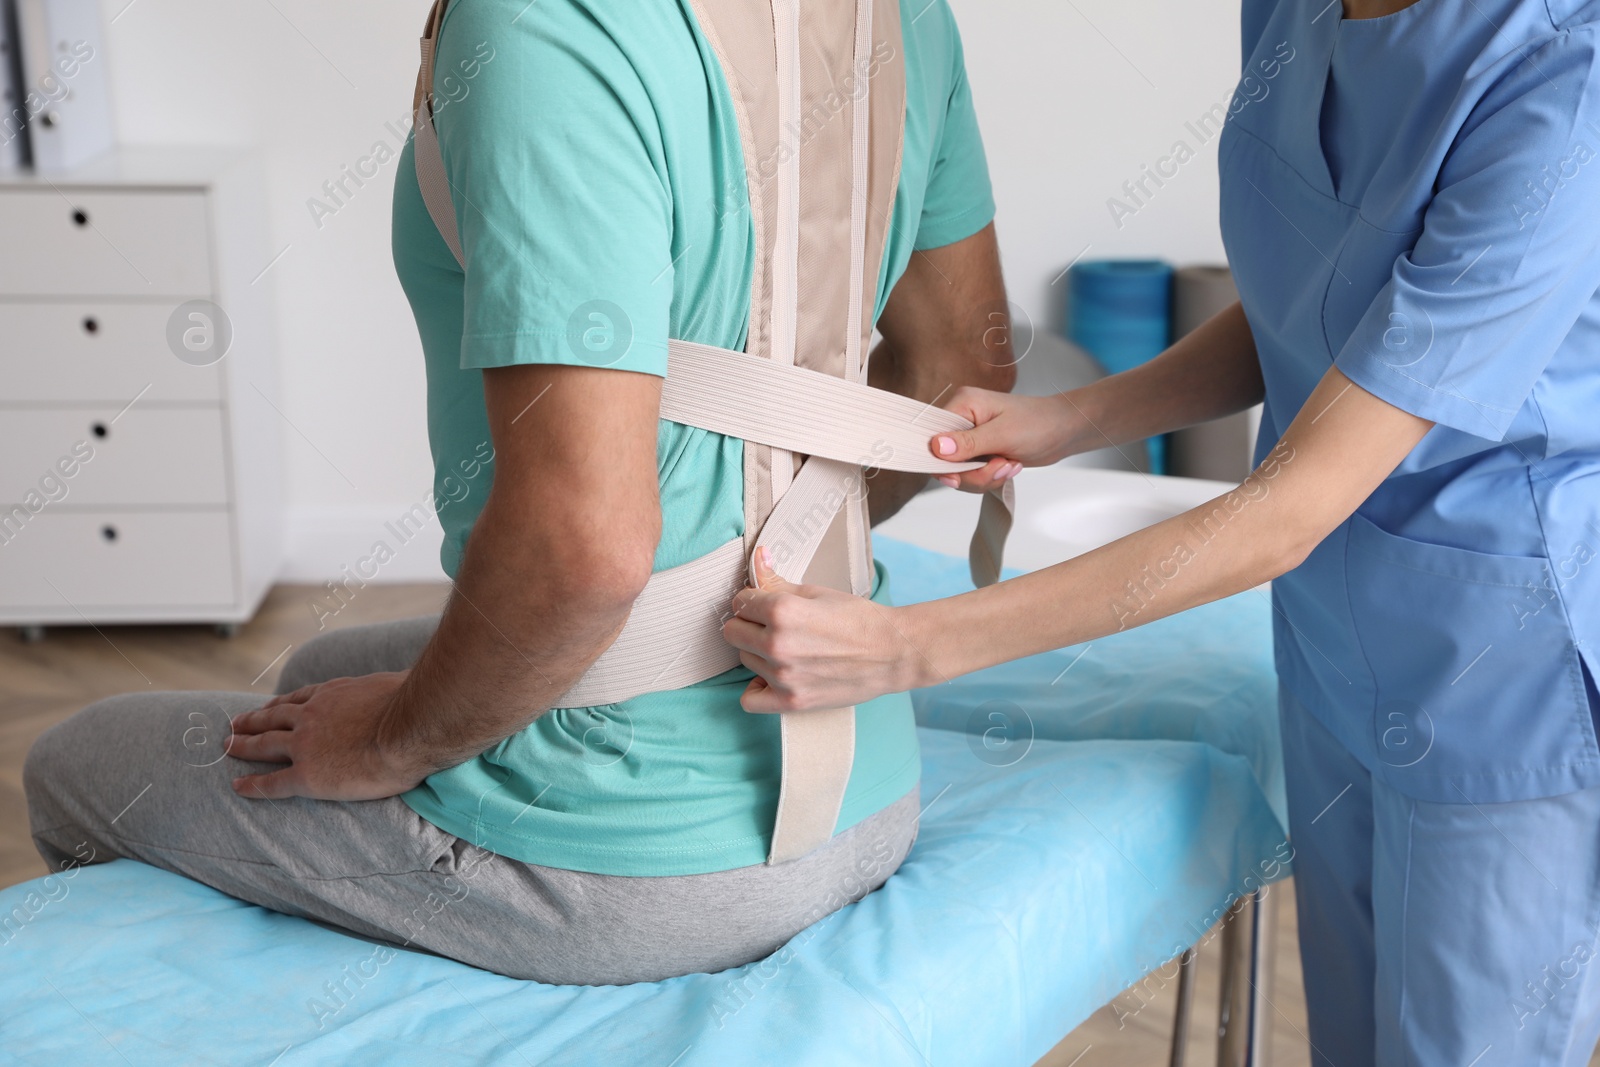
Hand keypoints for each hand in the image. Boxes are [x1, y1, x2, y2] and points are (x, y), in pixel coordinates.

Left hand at [225, 672, 433, 800]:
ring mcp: (306, 745)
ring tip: (227, 747)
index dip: (279, 704)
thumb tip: (413, 688)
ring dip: (243, 746)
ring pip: (265, 745)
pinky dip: (252, 784)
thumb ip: (392, 689)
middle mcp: (311, 716)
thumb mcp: (397, 683)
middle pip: (272, 718)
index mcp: (332, 694)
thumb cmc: (414, 706)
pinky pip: (272, 782)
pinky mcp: (308, 776)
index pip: (298, 699)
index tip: (267, 708)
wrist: (409, 730)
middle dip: (252, 722)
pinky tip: (237, 787)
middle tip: (233, 725)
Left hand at [723, 549, 928, 711]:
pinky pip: (751, 699)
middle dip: (749, 624)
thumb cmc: (859, 619)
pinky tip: (772, 676)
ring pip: (744, 660)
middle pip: (733, 632)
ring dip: (758, 652)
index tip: (766, 604)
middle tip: (773, 625)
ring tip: (788, 648)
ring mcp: (783, 676)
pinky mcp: (792, 701)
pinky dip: (757, 688)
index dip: (753, 600)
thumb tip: (757, 559)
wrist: (893, 653)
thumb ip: (778, 581)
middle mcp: (778, 644)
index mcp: (783, 611)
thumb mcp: (817, 592)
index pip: (739, 602)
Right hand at [929, 387, 1077, 492]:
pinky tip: (1009, 466)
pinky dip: (990, 478)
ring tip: (1009, 465)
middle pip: (945, 460)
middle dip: (972, 473)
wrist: (1064, 431)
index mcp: (963, 404)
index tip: (959, 475)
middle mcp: (962, 420)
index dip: (942, 461)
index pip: (933, 436)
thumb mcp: (1003, 434)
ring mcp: (970, 438)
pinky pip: (972, 476)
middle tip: (999, 466)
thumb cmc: (1040, 423)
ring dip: (984, 477)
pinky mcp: (980, 452)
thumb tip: (936, 447)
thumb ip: (968, 443)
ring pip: (959, 473)